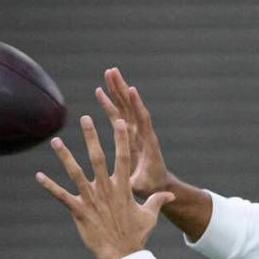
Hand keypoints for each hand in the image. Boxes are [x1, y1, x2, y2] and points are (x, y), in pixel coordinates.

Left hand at [37, 115, 174, 258]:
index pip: (123, 158)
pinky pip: (61, 197)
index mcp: (122, 188)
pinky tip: (39, 176)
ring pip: (75, 173)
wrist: (123, 255)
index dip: (121, 139)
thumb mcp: (150, 216)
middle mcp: (106, 190)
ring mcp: (91, 200)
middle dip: (91, 137)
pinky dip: (50, 186)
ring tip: (56, 141)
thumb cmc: (136, 236)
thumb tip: (170, 195)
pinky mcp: (79, 212)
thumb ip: (157, 201)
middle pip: (97, 158)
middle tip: (85, 119)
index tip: (119, 121)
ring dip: (65, 156)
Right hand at [95, 68, 169, 197]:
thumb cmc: (150, 186)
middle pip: (131, 106)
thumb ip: (136, 184)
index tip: (132, 90)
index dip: (137, 106)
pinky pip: (117, 114)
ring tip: (108, 73)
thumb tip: (129, 186)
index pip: (142, 120)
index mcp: (147, 143)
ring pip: (124, 107)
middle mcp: (141, 133)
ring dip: (117, 90)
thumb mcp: (142, 187)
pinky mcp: (127, 133)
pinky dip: (110, 102)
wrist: (157, 184)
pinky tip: (100, 90)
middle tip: (113, 71)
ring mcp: (134, 131)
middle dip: (123, 89)